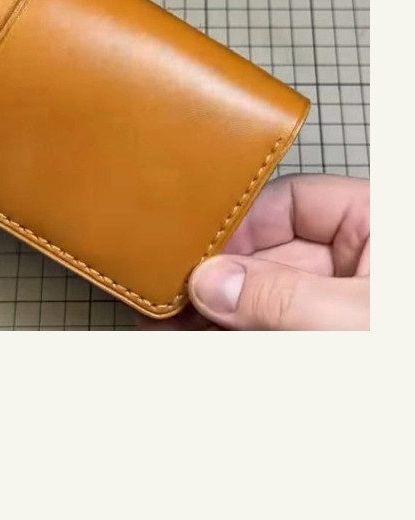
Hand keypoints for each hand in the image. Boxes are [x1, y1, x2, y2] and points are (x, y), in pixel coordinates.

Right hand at [138, 174, 369, 330]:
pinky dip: (227, 335)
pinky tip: (191, 337)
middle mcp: (351, 261)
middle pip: (265, 253)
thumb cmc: (412, 352)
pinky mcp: (320, 338)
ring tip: (164, 321)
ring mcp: (335, 304)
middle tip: (169, 291)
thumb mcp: (356, 317)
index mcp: (372, 227)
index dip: (238, 223)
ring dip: (211, 310)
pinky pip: (266, 329)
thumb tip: (213, 283)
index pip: (292, 202)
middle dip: (214, 276)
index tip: (198, 252)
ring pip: (259, 295)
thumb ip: (283, 296)